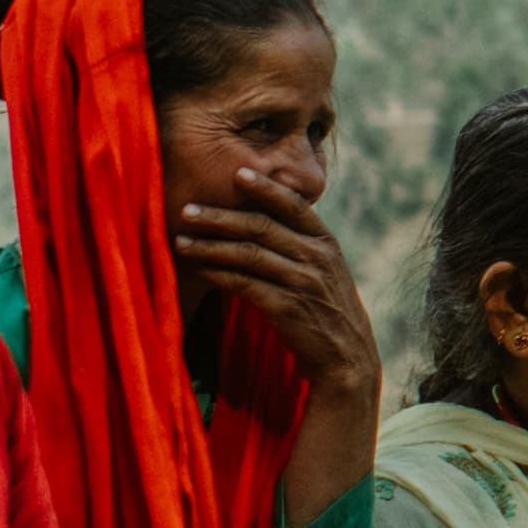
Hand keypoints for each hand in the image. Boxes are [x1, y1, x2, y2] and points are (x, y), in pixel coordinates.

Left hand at [173, 189, 379, 404]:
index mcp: (325, 241)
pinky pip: (244, 284)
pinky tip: (198, 270)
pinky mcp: (286, 308)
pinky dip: (218, 275)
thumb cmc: (327, 308)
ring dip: (209, 245)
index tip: (236, 173)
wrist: (346, 355)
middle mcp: (316, 257)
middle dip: (220, 216)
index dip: (265, 188)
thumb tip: (258, 220)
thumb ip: (299, 244)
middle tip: (186, 209)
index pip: (293, 205)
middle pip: (261, 226)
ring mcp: (302, 282)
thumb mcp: (324, 269)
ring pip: (247, 254)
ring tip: (181, 240)